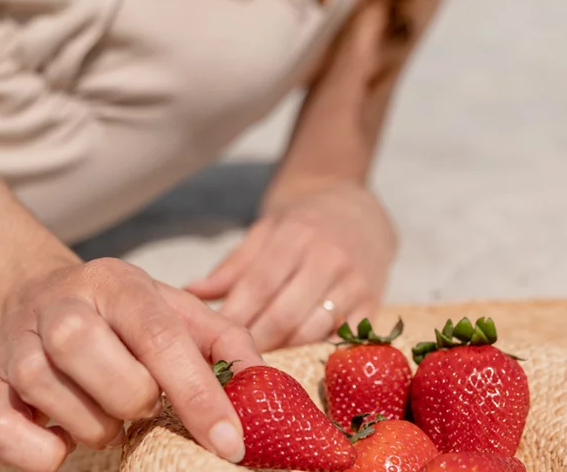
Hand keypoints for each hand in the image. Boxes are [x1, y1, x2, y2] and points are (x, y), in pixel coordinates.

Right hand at [0, 258, 263, 471]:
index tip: (229, 442)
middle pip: (114, 378)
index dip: (200, 396)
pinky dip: (42, 453)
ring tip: (105, 408)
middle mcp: (62, 309)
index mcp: (116, 285)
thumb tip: (262, 386)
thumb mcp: (173, 309)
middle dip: (140, 404)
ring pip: (66, 410)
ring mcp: (17, 349)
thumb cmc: (117, 313)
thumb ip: (225, 340)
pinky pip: (7, 440)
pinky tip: (63, 434)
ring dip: (99, 427)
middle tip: (141, 400)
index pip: (162, 339)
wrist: (28, 295)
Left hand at [186, 180, 396, 350]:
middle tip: (233, 358)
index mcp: (296, 236)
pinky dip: (319, 351)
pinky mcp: (373, 302)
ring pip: (313, 330)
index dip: (235, 316)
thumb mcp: (265, 231)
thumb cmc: (304, 223)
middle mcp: (329, 258)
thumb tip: (192, 293)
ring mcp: (355, 282)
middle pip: (284, 314)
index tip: (212, 338)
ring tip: (260, 359)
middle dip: (254, 341)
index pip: (259, 285)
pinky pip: (343, 338)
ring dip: (283, 350)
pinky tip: (298, 356)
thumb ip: (232, 266)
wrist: (358, 208)